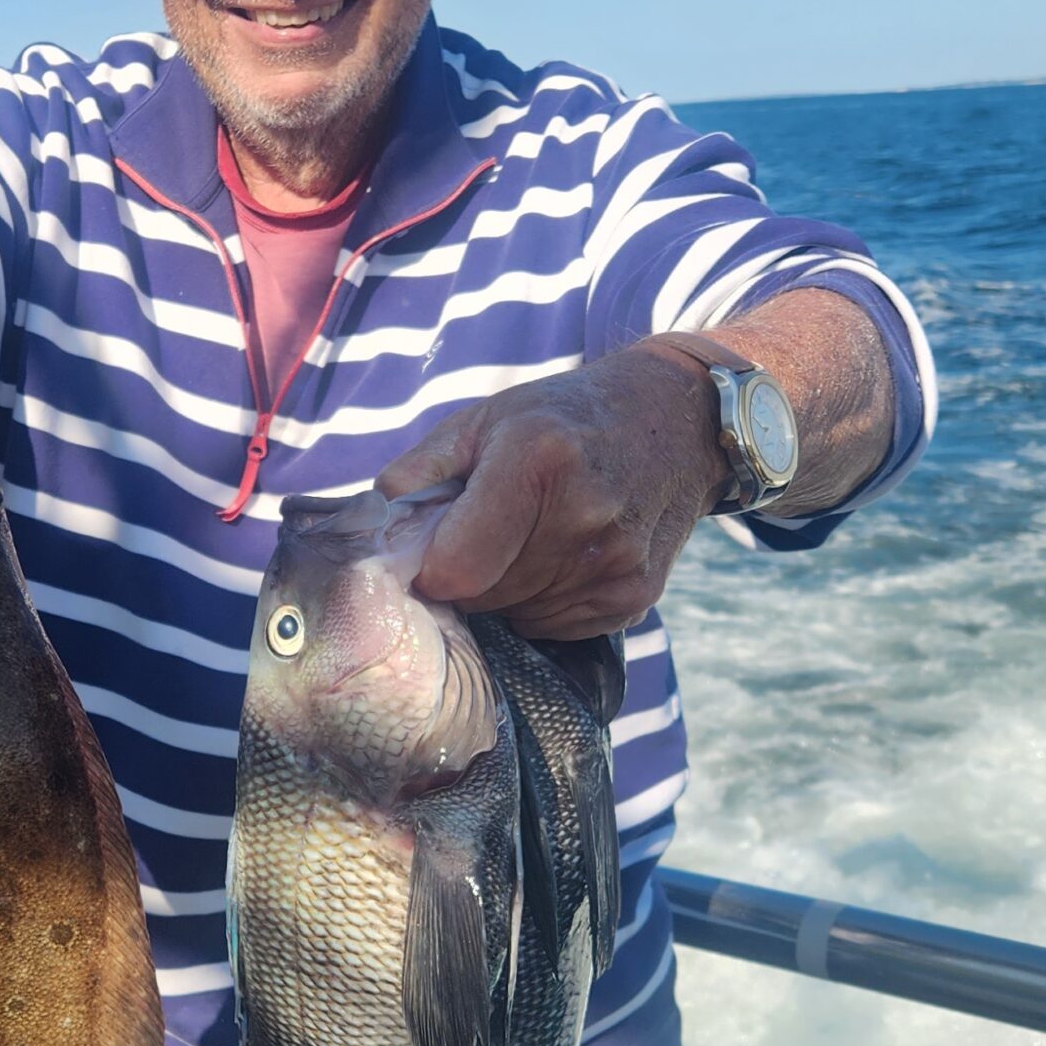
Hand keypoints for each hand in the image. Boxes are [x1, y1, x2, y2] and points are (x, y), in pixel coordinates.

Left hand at [373, 347, 724, 637]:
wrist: (673, 422)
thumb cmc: (560, 419)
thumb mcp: (483, 420)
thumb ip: (418, 472)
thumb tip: (373, 529)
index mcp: (537, 462)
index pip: (457, 569)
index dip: (433, 569)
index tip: (435, 550)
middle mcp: (584, 517)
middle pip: (485, 596)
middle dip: (469, 576)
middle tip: (485, 534)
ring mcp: (615, 563)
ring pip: (518, 615)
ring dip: (506, 590)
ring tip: (526, 538)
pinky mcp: (635, 596)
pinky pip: (556, 626)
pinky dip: (543, 602)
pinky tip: (560, 557)